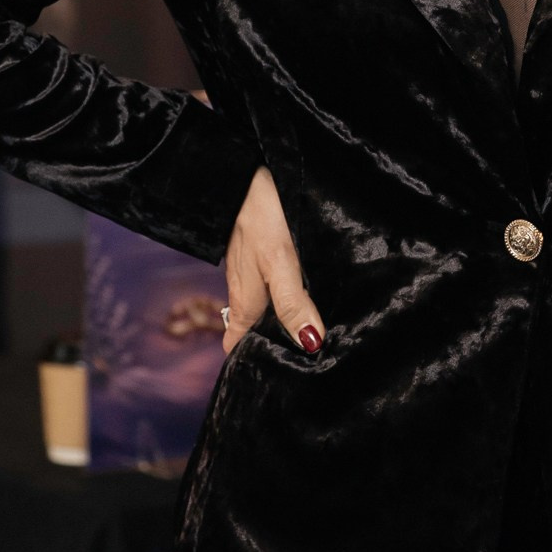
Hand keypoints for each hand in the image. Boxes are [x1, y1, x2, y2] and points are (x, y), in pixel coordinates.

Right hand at [222, 164, 324, 356]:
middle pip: (253, 331)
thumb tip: (310, 344)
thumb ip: (292, 303)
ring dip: (282, 325)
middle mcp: (246, 292)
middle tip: (305, 365)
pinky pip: (270, 288)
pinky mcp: (262, 256)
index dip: (250, 364)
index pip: (238, 346)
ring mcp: (252, 273)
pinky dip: (286, 300)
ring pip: (263, 310)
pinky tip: (309, 297)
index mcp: (246, 302)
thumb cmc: (261, 216)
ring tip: (313, 338)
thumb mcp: (280, 262)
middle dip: (271, 348)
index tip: (274, 381)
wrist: (245, 170)